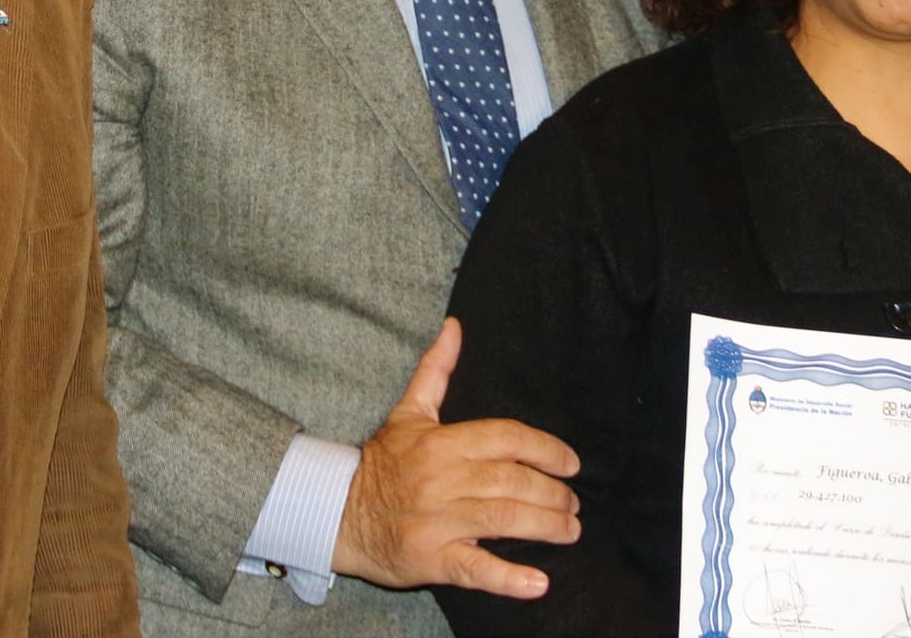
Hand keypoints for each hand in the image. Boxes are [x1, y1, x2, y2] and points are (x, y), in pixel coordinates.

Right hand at [332, 318, 580, 596]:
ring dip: (545, 526)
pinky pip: (476, 569)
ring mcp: (438, 520)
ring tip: (570, 530)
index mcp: (443, 442)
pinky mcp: (431, 559)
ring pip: (504, 520)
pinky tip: (539, 583)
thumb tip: (454, 326)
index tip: (571, 464)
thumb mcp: (409, 412)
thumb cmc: (382, 462)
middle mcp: (443, 479)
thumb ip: (436, 370)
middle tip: (574, 505)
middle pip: (513, 481)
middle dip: (552, 493)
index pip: (508, 438)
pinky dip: (510, 579)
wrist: (337, 512)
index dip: (546, 449)